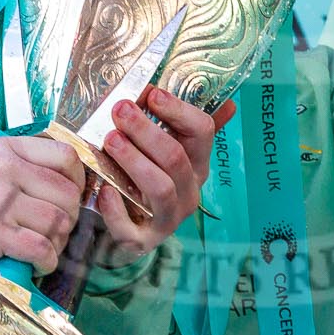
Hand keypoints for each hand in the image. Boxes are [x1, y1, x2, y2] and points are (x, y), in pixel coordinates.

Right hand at [0, 135, 86, 274]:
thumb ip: (21, 168)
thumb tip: (65, 189)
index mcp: (7, 149)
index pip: (65, 156)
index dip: (79, 181)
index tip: (71, 198)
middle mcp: (6, 169)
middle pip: (67, 193)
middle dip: (69, 219)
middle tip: (56, 233)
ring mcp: (0, 200)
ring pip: (58, 222)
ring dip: (58, 243)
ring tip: (44, 249)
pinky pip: (40, 248)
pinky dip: (46, 261)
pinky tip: (36, 264)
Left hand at [96, 87, 237, 259]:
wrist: (131, 227)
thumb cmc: (150, 176)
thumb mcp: (171, 149)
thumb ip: (187, 124)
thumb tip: (228, 103)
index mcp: (199, 164)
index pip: (203, 132)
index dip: (178, 110)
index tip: (152, 93)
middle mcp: (189, 192)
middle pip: (175, 158)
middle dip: (147, 131)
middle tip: (120, 110)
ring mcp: (169, 219)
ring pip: (160, 188)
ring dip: (134, 161)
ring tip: (111, 140)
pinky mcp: (143, 241)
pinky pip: (131, 229)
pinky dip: (116, 210)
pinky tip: (104, 190)